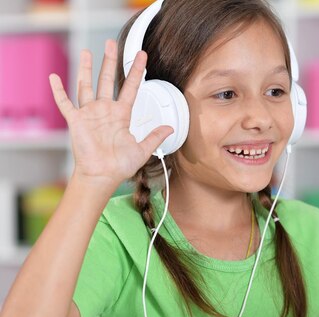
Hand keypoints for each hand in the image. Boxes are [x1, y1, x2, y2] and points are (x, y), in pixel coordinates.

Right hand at [49, 39, 172, 188]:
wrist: (102, 176)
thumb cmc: (120, 166)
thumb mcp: (142, 149)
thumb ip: (155, 137)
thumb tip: (171, 128)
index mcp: (122, 115)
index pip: (131, 87)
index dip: (136, 71)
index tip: (142, 56)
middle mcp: (105, 110)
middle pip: (108, 80)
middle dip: (110, 61)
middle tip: (111, 43)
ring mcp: (90, 114)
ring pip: (87, 85)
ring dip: (86, 69)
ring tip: (87, 52)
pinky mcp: (76, 121)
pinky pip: (65, 103)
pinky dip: (59, 91)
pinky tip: (54, 77)